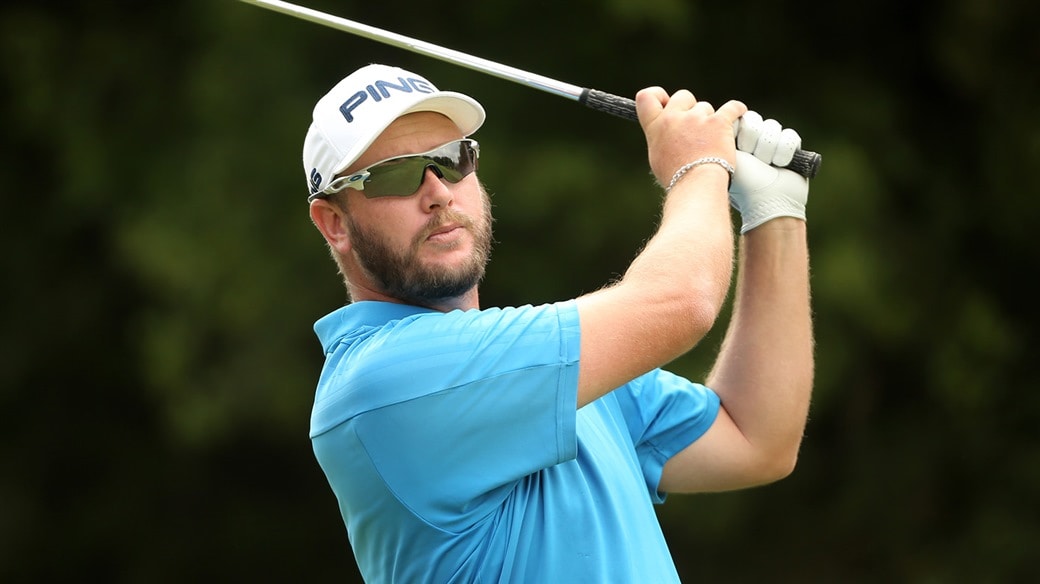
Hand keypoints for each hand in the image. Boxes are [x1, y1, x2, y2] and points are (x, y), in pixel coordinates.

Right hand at [636, 87, 746, 186]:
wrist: (696, 185)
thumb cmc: (677, 178)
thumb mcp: (658, 157)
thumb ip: (661, 138)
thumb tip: (667, 133)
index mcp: (655, 126)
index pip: (647, 97)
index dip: (658, 96)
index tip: (666, 102)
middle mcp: (674, 117)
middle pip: (682, 96)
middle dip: (689, 107)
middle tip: (695, 125)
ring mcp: (696, 118)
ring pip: (706, 107)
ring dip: (710, 119)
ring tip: (713, 140)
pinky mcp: (718, 122)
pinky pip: (732, 107)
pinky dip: (737, 110)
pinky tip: (739, 114)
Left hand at [729, 112, 809, 232]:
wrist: (768, 203)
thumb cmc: (743, 184)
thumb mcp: (727, 156)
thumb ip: (722, 133)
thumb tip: (727, 116)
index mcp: (735, 140)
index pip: (741, 118)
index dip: (743, 133)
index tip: (741, 150)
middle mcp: (753, 140)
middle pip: (757, 120)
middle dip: (755, 142)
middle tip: (753, 160)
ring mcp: (772, 143)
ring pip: (773, 127)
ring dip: (769, 150)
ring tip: (766, 167)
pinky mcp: (790, 148)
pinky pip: (789, 136)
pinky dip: (784, 153)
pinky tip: (780, 166)